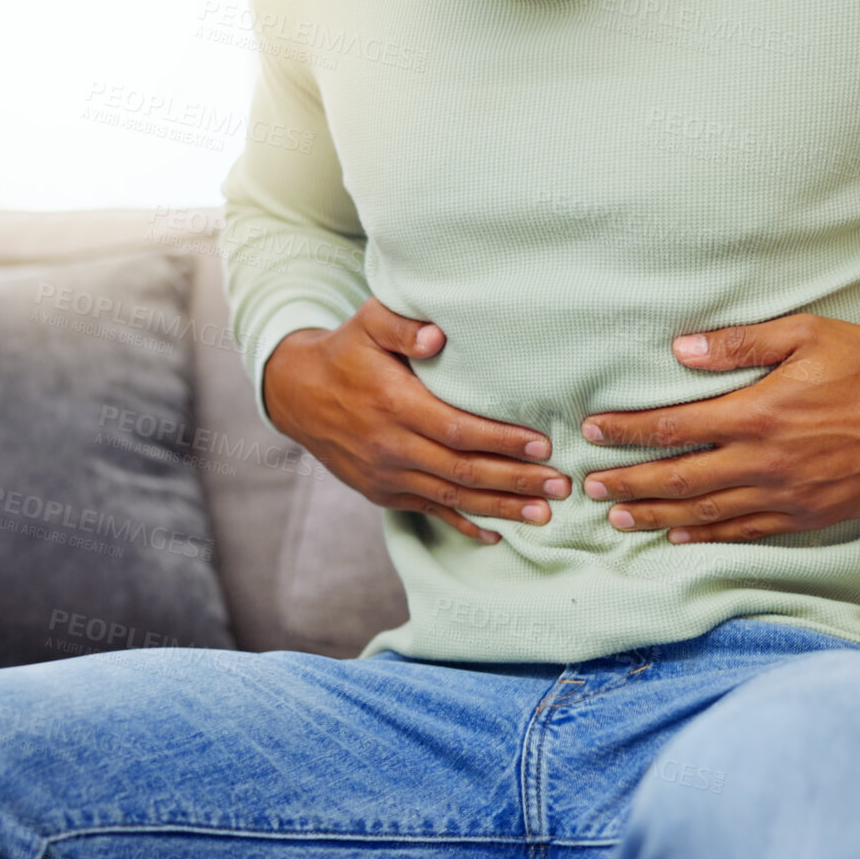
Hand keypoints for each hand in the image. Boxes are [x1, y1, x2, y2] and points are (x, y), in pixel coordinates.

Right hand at [263, 298, 571, 542]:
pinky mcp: (382, 492)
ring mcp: (386, 475)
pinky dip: (463, 524)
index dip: (501, 440)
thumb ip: (401, 326)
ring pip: (452, 497)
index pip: (458, 429)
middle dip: (516, 481)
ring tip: (545, 515)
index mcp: (394, 404)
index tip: (542, 446)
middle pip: (463, 470)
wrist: (297, 394)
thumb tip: (437, 336)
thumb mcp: (367, 324)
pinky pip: (429, 512)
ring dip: (501, 508)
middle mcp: (391, 446)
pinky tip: (496, 534)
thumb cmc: (345, 353)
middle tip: (561, 486)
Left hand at [578, 314, 859, 543]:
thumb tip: (680, 351)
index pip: (674, 427)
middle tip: (590, 487)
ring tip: (618, 518)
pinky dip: (707, 537)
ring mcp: (785, 496)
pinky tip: (679, 537)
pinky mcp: (806, 516)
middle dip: (628, 483)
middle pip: (679, 479)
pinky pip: (745, 532)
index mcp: (759, 413)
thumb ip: (740, 343)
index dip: (627, 431)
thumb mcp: (807, 334)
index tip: (594, 431)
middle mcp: (765, 462)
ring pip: (706, 513)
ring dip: (656, 516)